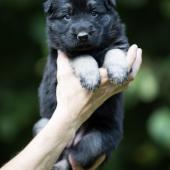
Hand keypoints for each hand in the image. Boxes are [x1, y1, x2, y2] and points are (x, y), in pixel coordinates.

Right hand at [54, 44, 141, 169]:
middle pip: (130, 75)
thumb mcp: (63, 77)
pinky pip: (121, 88)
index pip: (122, 68)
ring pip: (128, 82)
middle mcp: (108, 87)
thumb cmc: (67, 97)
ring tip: (134, 59)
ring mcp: (108, 94)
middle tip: (137, 50)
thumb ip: (63, 61)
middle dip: (136, 61)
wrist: (70, 116)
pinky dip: (126, 80)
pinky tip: (125, 75)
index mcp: (101, 80)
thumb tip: (61, 49)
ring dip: (133, 69)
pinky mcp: (106, 97)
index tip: (134, 47)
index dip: (131, 57)